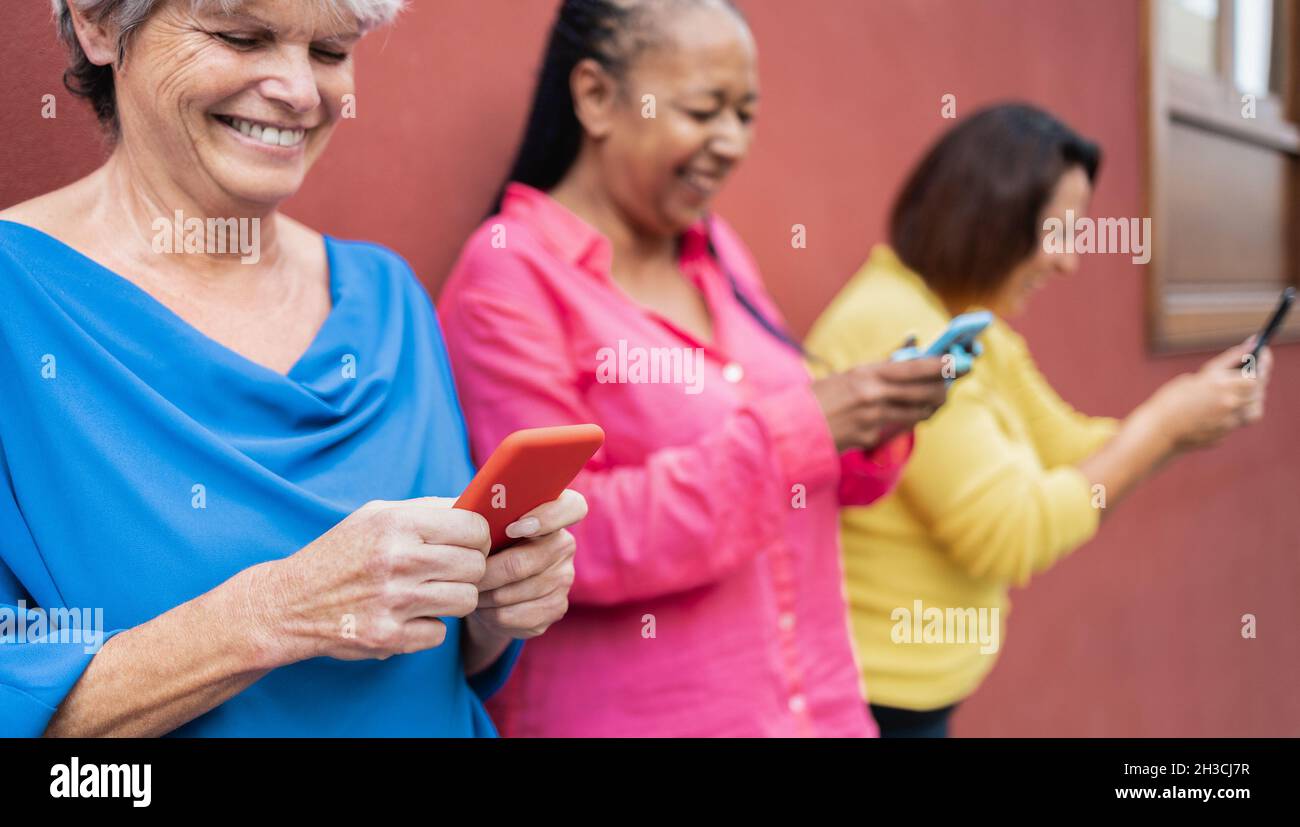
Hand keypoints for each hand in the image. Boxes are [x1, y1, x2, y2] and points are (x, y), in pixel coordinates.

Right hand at [252, 498, 490, 662]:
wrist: (290, 602)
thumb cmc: (342, 553)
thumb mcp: (377, 515)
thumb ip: (428, 509)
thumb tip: (479, 506)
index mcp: (397, 523)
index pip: (474, 528)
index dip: (478, 537)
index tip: (469, 544)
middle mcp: (397, 560)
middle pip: (475, 566)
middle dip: (469, 569)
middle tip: (450, 571)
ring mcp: (394, 601)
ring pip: (466, 600)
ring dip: (454, 599)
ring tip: (431, 593)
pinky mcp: (388, 637)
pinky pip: (439, 633)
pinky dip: (428, 628)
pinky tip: (408, 617)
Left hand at [466, 488, 586, 639]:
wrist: (493, 590)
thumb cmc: (487, 546)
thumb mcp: (486, 525)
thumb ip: (486, 514)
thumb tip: (469, 518)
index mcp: (555, 513)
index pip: (572, 507)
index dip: (546, 517)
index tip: (511, 529)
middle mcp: (565, 545)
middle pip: (521, 563)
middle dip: (485, 573)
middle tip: (463, 575)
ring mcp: (564, 579)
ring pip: (511, 593)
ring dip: (483, 595)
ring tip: (469, 590)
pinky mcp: (556, 608)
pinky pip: (513, 615)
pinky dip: (489, 613)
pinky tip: (483, 606)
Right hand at [811, 357, 950, 451]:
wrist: (794, 426)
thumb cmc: (822, 397)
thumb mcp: (850, 376)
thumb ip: (882, 366)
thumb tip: (913, 346)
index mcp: (867, 373)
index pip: (916, 367)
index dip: (943, 366)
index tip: (961, 362)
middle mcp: (873, 395)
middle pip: (924, 392)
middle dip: (943, 389)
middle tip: (950, 385)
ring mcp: (873, 419)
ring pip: (917, 412)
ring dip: (930, 406)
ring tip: (936, 400)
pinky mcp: (870, 438)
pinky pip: (898, 427)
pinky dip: (905, 420)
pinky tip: (906, 415)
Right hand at [1149, 339, 1270, 451]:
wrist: (1158, 430)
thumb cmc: (1172, 399)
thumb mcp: (1198, 376)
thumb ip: (1226, 364)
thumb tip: (1250, 347)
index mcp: (1220, 383)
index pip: (1256, 372)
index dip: (1264, 362)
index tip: (1265, 353)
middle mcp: (1229, 402)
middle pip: (1258, 389)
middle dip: (1260, 378)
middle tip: (1258, 370)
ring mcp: (1228, 420)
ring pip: (1255, 408)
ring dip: (1253, 398)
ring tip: (1244, 392)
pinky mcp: (1224, 434)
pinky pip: (1239, 421)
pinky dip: (1239, 413)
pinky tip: (1226, 409)